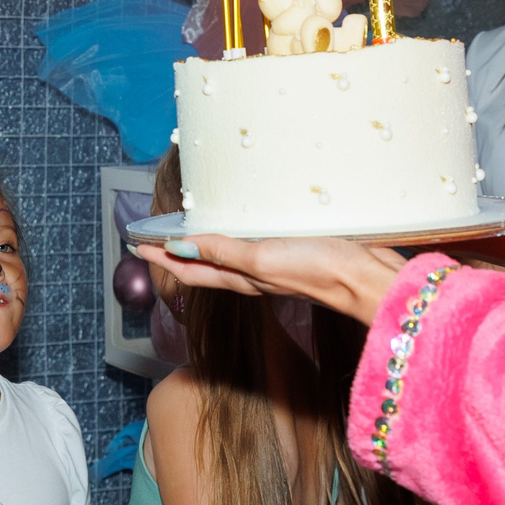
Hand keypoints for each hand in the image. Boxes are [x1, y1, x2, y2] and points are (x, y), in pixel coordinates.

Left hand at [134, 235, 408, 321]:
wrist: (370, 280)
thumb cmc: (319, 271)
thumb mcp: (264, 259)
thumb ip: (225, 253)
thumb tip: (180, 248)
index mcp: (242, 278)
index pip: (189, 269)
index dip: (161, 257)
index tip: (135, 243)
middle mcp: (254, 275)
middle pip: (204, 264)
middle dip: (176, 252)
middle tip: (153, 236)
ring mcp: (277, 266)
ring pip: (228, 256)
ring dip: (205, 244)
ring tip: (189, 229)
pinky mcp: (298, 253)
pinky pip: (256, 244)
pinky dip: (240, 235)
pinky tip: (247, 224)